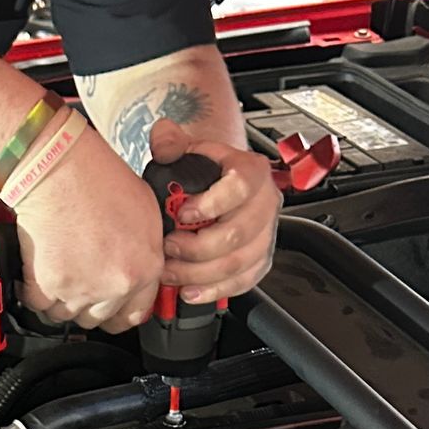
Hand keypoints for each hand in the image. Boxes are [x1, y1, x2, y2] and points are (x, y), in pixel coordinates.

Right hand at [15, 125, 168, 331]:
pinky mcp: (49, 284)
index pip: (135, 314)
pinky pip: (38, 304)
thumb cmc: (98, 177)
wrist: (59, 168)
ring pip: (66, 315)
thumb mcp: (145, 211)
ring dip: (59, 299)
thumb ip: (145, 249)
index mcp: (146, 267)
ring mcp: (82, 288)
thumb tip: (138, 267)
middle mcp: (116, 283)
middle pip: (98, 319)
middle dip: (86, 304)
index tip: (107, 307)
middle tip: (76, 282)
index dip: (118, 312)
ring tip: (56, 271)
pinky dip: (33, 291)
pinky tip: (35, 273)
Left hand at [151, 119, 282, 305]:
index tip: (183, 213)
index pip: (240, 188)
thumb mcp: (188, 150)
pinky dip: (215, 290)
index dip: (211, 204)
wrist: (220, 184)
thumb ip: (172, 143)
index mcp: (253, 171)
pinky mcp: (261, 259)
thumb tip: (163, 137)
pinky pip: (244, 281)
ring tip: (171, 272)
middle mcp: (266, 203)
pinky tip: (191, 291)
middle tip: (169, 248)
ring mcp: (266, 234)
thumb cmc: (206, 170)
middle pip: (239, 233)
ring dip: (201, 274)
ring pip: (240, 263)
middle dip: (198, 248)